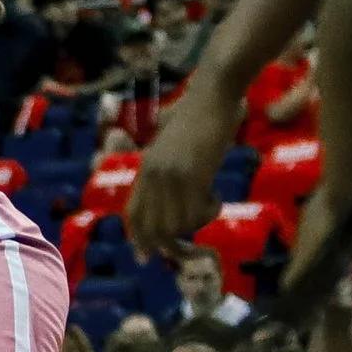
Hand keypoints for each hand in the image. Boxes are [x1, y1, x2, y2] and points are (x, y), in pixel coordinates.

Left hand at [126, 77, 240, 255]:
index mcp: (146, 168)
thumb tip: (173, 202)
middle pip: (154, 227)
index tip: (144, 257)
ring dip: (197, 223)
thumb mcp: (174, 148)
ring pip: (177, 224)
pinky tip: (218, 198)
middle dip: (172, 245)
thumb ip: (167, 172)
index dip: (138, 238)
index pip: (133, 213)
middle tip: (194, 250)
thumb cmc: (198, 117)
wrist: (212, 94)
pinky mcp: (193, 174)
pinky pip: (197, 212)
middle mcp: (153, 175)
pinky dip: (210, 212)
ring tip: (212, 205)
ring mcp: (172, 175)